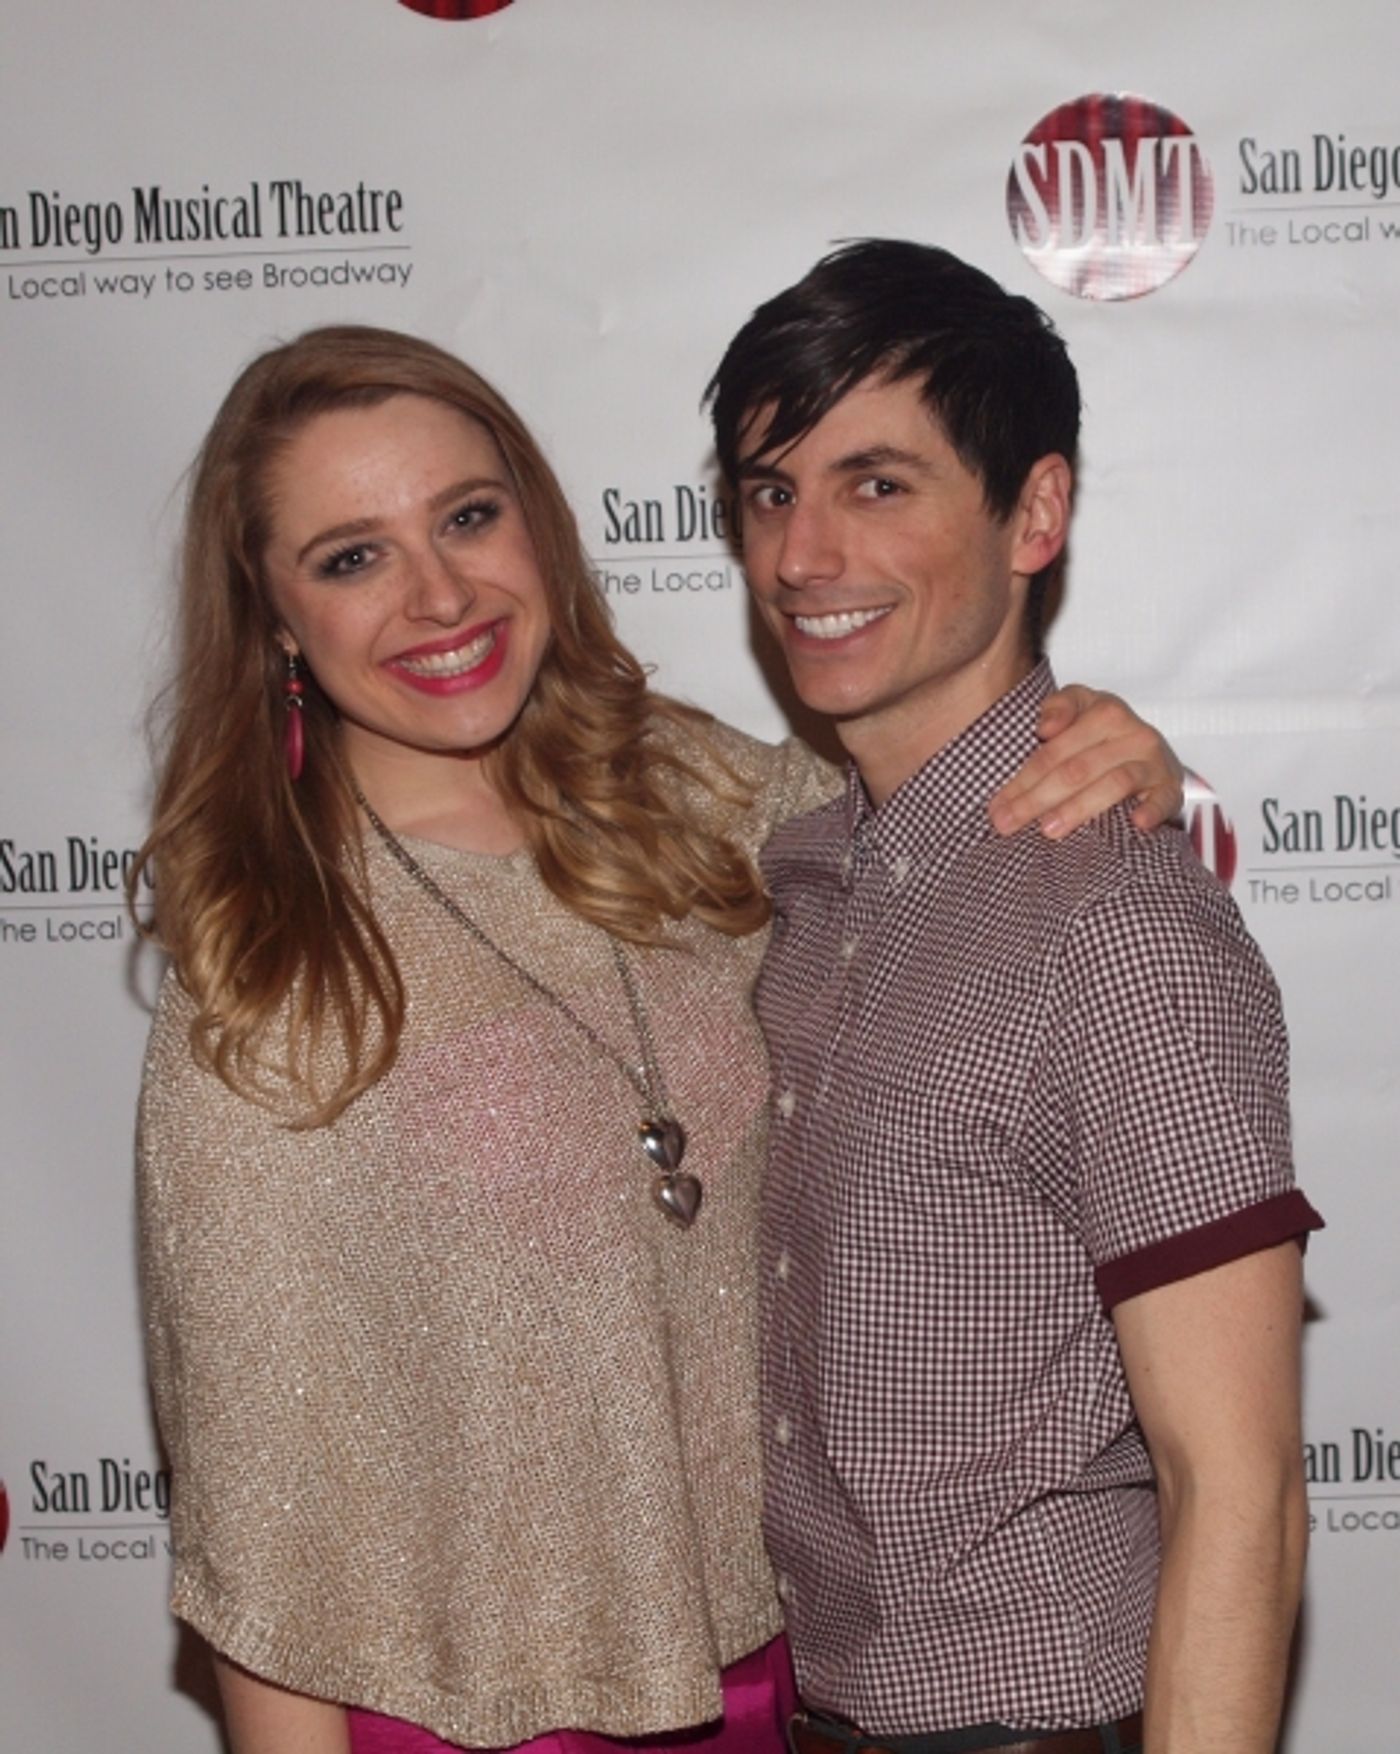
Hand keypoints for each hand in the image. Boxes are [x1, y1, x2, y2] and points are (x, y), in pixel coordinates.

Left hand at [987, 684, 1184, 839]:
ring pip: (1113, 783)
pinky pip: (1164, 798)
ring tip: (1048, 830)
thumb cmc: (1102, 736)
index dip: (1022, 779)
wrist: (1149, 751)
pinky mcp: (1171, 787)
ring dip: (1079, 808)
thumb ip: (1058, 708)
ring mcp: (1154, 761)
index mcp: (1104, 711)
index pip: (1054, 750)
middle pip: (1076, 769)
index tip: (997, 805)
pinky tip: (1136, 823)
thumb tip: (1045, 728)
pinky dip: (1151, 810)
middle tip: (1008, 824)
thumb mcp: (1079, 710)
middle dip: (1036, 799)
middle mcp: (1132, 733)